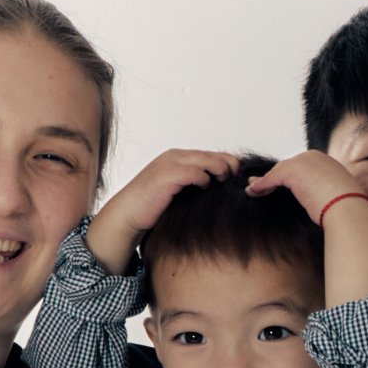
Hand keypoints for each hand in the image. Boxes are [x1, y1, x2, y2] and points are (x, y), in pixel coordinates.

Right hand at [86, 149, 242, 273]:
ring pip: (206, 160)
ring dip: (220, 171)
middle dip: (229, 166)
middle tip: (239, 180)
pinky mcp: (168, 176)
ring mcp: (170, 164)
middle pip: (212, 155)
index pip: (209, 154)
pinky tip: (207, 191)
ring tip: (227, 184)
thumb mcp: (176, 192)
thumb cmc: (152, 207)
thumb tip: (216, 191)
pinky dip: (205, 181)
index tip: (238, 177)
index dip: (227, 163)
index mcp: (177, 158)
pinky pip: (195, 173)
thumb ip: (193, 186)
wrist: (128, 213)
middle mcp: (175, 156)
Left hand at [246, 152, 367, 303]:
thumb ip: (324, 195)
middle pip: (288, 167)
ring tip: (253, 191)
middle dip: (273, 177)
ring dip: (264, 182)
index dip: (287, 178)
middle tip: (258, 186)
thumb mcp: (336, 199)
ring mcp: (304, 161)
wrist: (348, 210)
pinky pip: (272, 177)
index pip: (301, 168)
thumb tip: (317, 206)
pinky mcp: (294, 170)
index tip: (277, 186)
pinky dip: (261, 185)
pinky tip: (253, 192)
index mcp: (327, 163)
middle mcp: (315, 157)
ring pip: (279, 171)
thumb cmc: (346, 211)